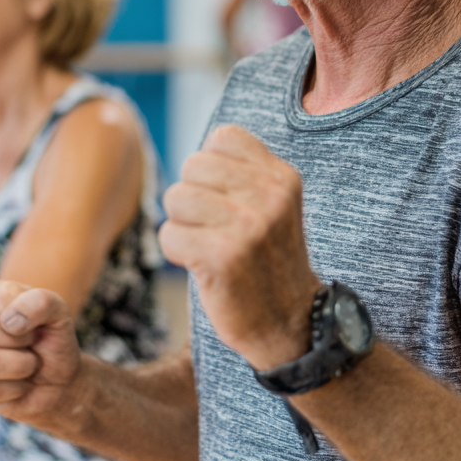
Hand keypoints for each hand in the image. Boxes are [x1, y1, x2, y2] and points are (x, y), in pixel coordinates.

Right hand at [0, 280, 83, 429]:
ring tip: (28, 364)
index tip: (37, 324)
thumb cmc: (55, 343)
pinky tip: (19, 384)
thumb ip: (39, 302)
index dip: (26, 315)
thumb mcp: (59, 314)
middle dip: (22, 343)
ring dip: (21, 367)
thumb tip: (8, 321)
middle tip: (32, 345)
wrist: (61, 382)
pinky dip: (15, 390)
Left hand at [159, 124, 318, 369]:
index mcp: (282, 177)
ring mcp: (247, 226)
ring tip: (209, 245)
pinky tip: (203, 266)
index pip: (222, 137)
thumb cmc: (267, 258)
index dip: (210, 168)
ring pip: (175, 197)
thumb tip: (195, 157)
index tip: (227, 199)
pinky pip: (168, 235)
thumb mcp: (272, 205)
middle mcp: (269, 196)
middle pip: (192, 165)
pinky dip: (176, 253)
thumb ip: (240, 172)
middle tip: (215, 227)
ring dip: (182, 225)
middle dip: (191, 196)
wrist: (291, 323)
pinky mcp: (223, 256)